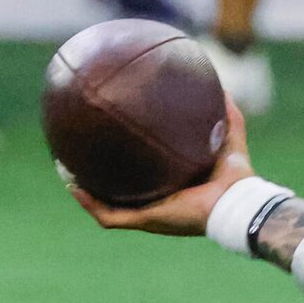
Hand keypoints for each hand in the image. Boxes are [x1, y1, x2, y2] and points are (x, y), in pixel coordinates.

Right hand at [72, 97, 254, 235]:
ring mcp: (148, 214)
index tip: (112, 140)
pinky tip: (75, 186)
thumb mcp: (227, 132)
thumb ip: (224, 109)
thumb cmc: (236, 174)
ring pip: (106, 206)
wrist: (237, 202)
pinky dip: (90, 203)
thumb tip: (218, 82)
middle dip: (98, 176)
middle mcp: (156, 201)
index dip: (127, 161)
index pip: (143, 175)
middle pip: (119, 191)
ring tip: (66, 171)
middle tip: (80, 156)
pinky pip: (109, 215)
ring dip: (85, 192)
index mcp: (171, 185)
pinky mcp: (146, 220)